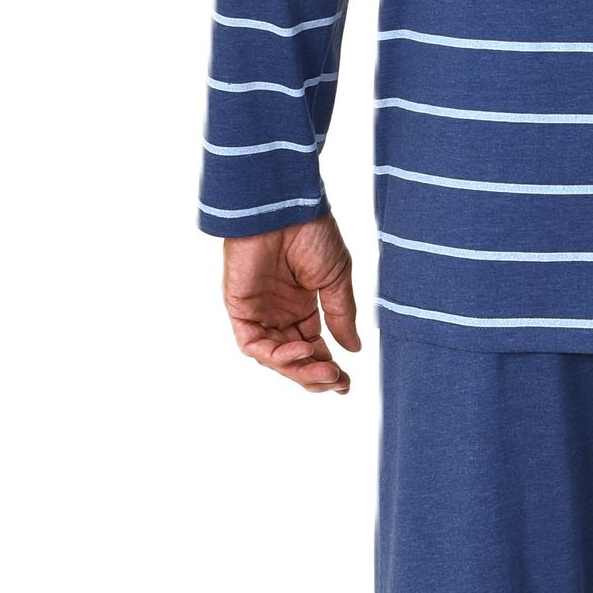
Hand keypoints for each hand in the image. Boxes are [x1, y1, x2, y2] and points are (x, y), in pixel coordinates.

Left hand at [222, 215, 360, 394]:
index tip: (346, 383)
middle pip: (294, 358)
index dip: (327, 367)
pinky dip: (275, 355)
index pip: (313, 347)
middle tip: (337, 382)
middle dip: (314, 375)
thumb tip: (352, 349)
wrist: (285, 208)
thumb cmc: (311, 233)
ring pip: (274, 357)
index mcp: (302, 305)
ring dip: (298, 369)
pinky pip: (253, 344)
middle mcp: (279, 312)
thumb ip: (341, 315)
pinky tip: (300, 350)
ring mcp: (259, 311)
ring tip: (325, 371)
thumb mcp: (336, 279)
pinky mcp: (240, 308)